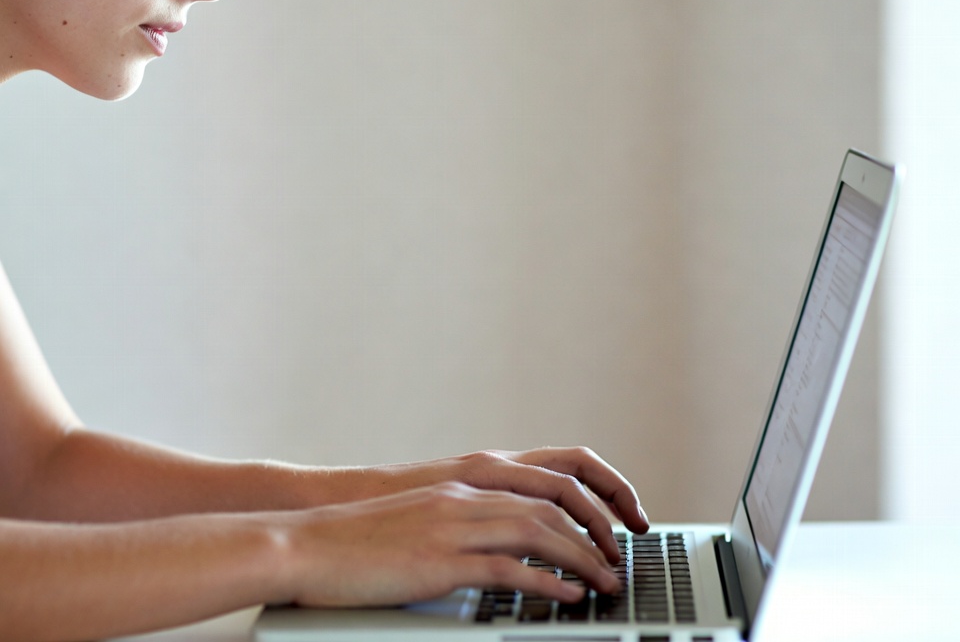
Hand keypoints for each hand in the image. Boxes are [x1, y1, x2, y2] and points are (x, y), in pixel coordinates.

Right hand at [273, 481, 622, 608]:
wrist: (309, 541)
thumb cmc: (362, 536)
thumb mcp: (422, 515)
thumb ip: (464, 518)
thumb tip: (500, 542)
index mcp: (466, 481)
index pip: (546, 478)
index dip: (587, 499)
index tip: (611, 527)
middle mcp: (466, 494)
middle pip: (552, 502)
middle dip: (596, 530)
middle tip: (619, 561)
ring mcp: (453, 524)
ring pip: (538, 530)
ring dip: (581, 558)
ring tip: (606, 583)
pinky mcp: (439, 560)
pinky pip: (506, 567)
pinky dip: (544, 582)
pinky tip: (565, 597)